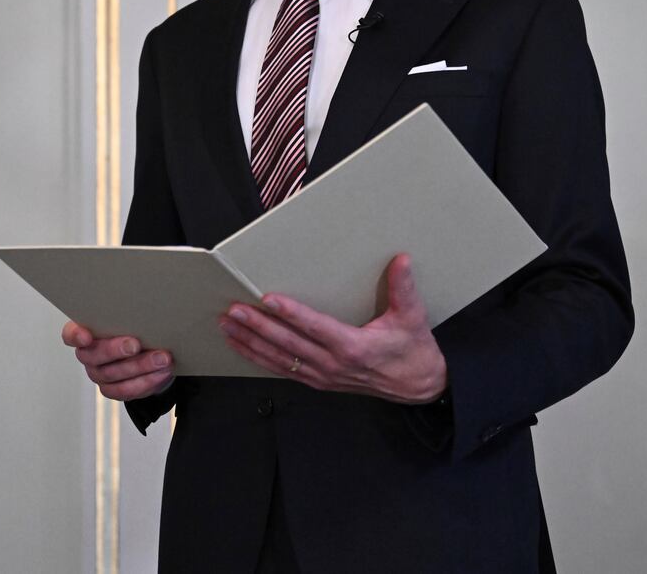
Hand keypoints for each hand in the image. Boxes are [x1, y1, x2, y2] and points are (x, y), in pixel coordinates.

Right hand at [62, 321, 174, 401]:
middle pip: (94, 356)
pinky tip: (161, 372)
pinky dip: (146, 381)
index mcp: (86, 333)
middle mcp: (88, 355)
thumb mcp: (132, 319)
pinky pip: (126, 390)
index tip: (86, 335)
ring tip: (161, 358)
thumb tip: (143, 312)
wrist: (151, 353)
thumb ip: (129, 317)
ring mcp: (99, 374)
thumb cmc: (137, 330)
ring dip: (141, 366)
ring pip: (114, 374)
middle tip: (136, 344)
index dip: (75, 336)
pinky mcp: (112, 390)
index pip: (71, 334)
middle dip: (116, 350)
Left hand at [218, 254, 447, 403]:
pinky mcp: (319, 381)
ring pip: (280, 359)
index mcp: (353, 347)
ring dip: (251, 343)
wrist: (418, 387)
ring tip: (228, 326)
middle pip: (288, 344)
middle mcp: (333, 364)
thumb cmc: (413, 351)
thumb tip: (401, 259)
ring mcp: (323, 376)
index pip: (315, 327)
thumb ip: (404, 288)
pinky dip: (260, 359)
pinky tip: (243, 347)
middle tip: (234, 310)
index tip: (269, 300)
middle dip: (258, 327)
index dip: (291, 313)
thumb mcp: (413, 317)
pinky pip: (284, 370)